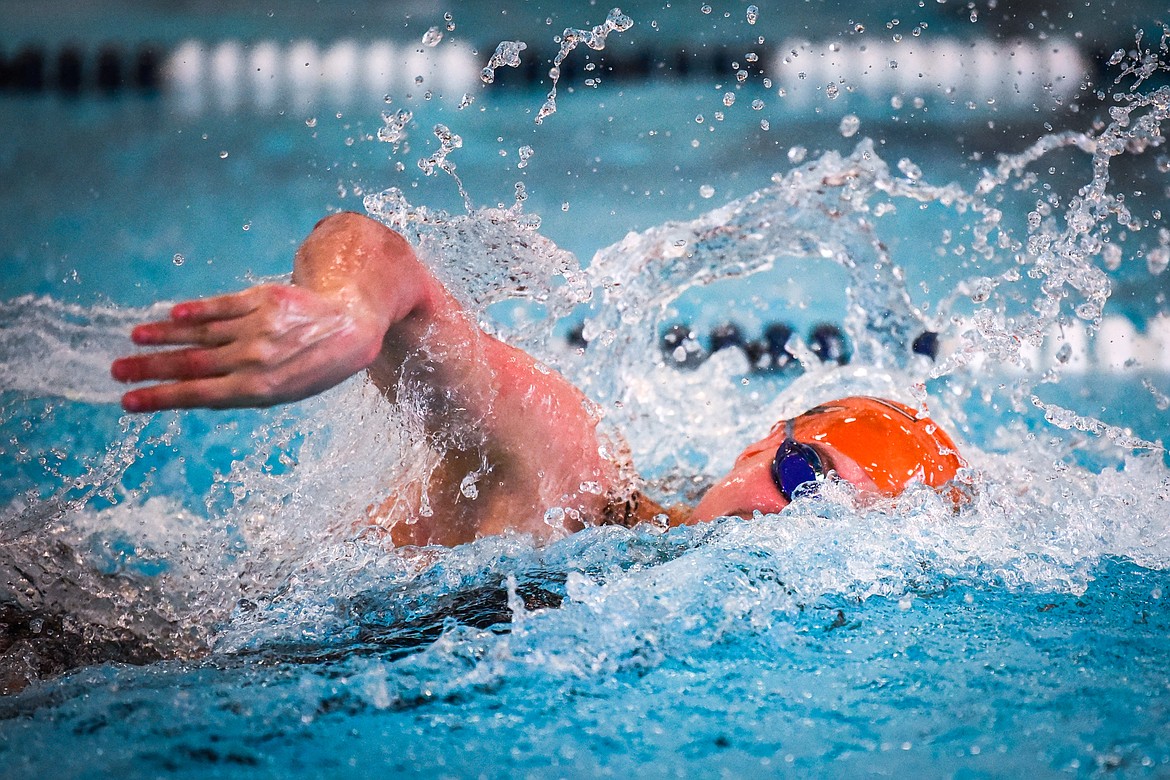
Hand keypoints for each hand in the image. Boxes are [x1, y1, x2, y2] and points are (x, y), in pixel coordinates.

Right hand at [111, 283, 385, 411]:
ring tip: (134, 338)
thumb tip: (191, 389)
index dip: (159, 397)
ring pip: (202, 332)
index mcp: (259, 390)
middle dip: (150, 368)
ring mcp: (260, 327)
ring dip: (164, 336)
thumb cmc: (311, 366)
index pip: (198, 395)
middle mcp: (256, 359)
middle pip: (192, 364)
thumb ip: (239, 389)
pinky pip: (223, 305)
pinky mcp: (265, 299)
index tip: (127, 401)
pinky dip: (196, 310)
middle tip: (116, 370)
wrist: (351, 327)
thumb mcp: (282, 390)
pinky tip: (172, 314)